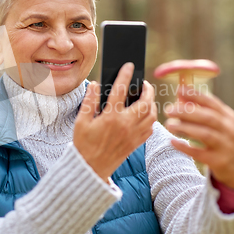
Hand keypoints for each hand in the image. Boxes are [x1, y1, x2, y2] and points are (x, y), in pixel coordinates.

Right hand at [74, 63, 156, 181]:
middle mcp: (125, 125)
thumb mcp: (81, 121)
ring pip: (151, 115)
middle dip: (147, 89)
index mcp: (110, 117)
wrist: (91, 168)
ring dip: (151, 103)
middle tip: (144, 83)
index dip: (125, 75)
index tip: (129, 66)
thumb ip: (89, 101)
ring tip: (146, 97)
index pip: (120, 90)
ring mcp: (133, 134)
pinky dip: (151, 118)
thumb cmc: (84, 144)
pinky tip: (145, 114)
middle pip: (144, 102)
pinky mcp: (136, 143)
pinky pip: (150, 128)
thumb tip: (95, 84)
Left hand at [164, 86, 233, 189]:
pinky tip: (173, 141)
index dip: (195, 95)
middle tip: (169, 110)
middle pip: (208, 117)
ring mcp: (225, 146)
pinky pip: (200, 153)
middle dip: (187, 112)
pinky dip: (185, 147)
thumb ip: (200, 109)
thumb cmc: (222, 139)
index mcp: (228, 116)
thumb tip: (180, 93)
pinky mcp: (219, 161)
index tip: (179, 90)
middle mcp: (229, 129)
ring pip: (205, 134)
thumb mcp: (217, 122)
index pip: (211, 102)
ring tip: (169, 125)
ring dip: (185, 128)